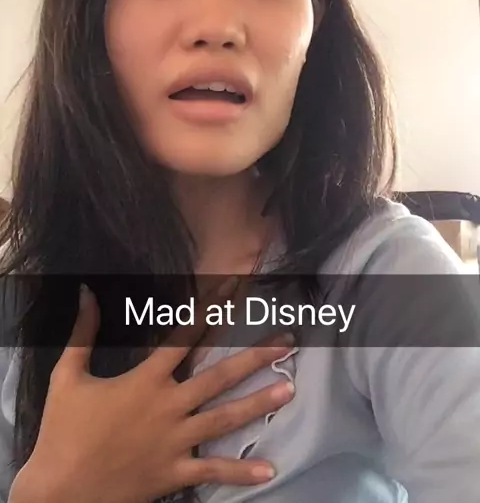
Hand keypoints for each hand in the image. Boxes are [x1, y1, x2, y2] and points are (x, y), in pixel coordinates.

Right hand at [10, 283, 294, 502]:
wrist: (59, 490)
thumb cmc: (63, 431)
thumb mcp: (67, 376)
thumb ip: (82, 333)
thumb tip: (86, 293)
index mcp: (146, 379)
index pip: (184, 335)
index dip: (210, 309)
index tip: (233, 290)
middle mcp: (168, 406)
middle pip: (219, 376)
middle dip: (255, 356)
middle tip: (286, 342)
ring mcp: (175, 441)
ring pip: (225, 418)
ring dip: (259, 403)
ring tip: (289, 388)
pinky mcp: (174, 473)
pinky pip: (212, 472)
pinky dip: (241, 473)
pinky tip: (269, 470)